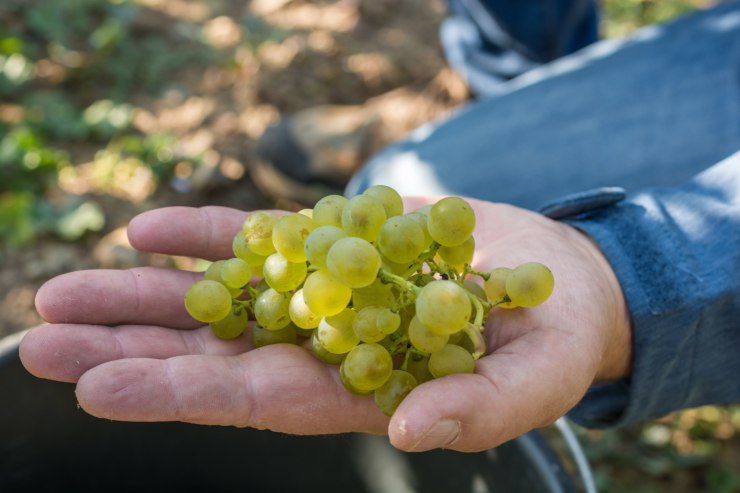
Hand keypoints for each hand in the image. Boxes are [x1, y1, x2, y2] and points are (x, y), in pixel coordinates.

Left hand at [20, 198, 630, 451]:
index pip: (254, 402)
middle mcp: (323, 349)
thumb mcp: (532, 383)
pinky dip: (204, 234)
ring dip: (143, 295)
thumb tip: (412, 428)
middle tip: (40, 343)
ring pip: (218, 297)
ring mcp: (320, 294)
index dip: (178, 395)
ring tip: (62, 291)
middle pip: (212, 354)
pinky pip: (257, 240)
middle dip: (129, 350)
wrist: (555, 280)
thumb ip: (477, 410)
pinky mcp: (332, 243)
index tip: (98, 390)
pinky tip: (145, 231)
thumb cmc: (551, 344)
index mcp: (359, 393)